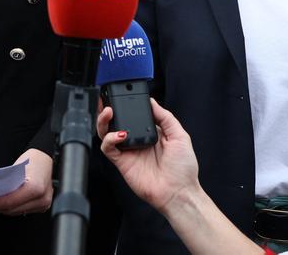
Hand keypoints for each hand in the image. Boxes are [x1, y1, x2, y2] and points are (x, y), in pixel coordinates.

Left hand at [0, 149, 52, 215]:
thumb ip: (4, 182)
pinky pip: (20, 210)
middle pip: (10, 209)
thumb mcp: (15, 168)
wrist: (47, 157)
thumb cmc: (32, 158)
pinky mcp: (41, 206)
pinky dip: (7, 207)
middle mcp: (41, 199)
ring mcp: (43, 205)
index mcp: (35, 188)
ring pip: (14, 212)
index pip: (8, 202)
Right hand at [96, 98, 199, 212]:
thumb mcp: (180, 136)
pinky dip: (109, 139)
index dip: (126, 105)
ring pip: (106, 133)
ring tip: (108, 112)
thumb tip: (152, 102)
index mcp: (150, 133)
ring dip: (104, 121)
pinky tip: (119, 135)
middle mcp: (137, 140)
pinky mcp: (121, 162)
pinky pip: (108, 148)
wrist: (178, 193)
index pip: (133, 115)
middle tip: (107, 102)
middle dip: (108, 110)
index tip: (122, 95)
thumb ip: (166, 117)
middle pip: (116, 122)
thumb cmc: (183, 169)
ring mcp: (128, 151)